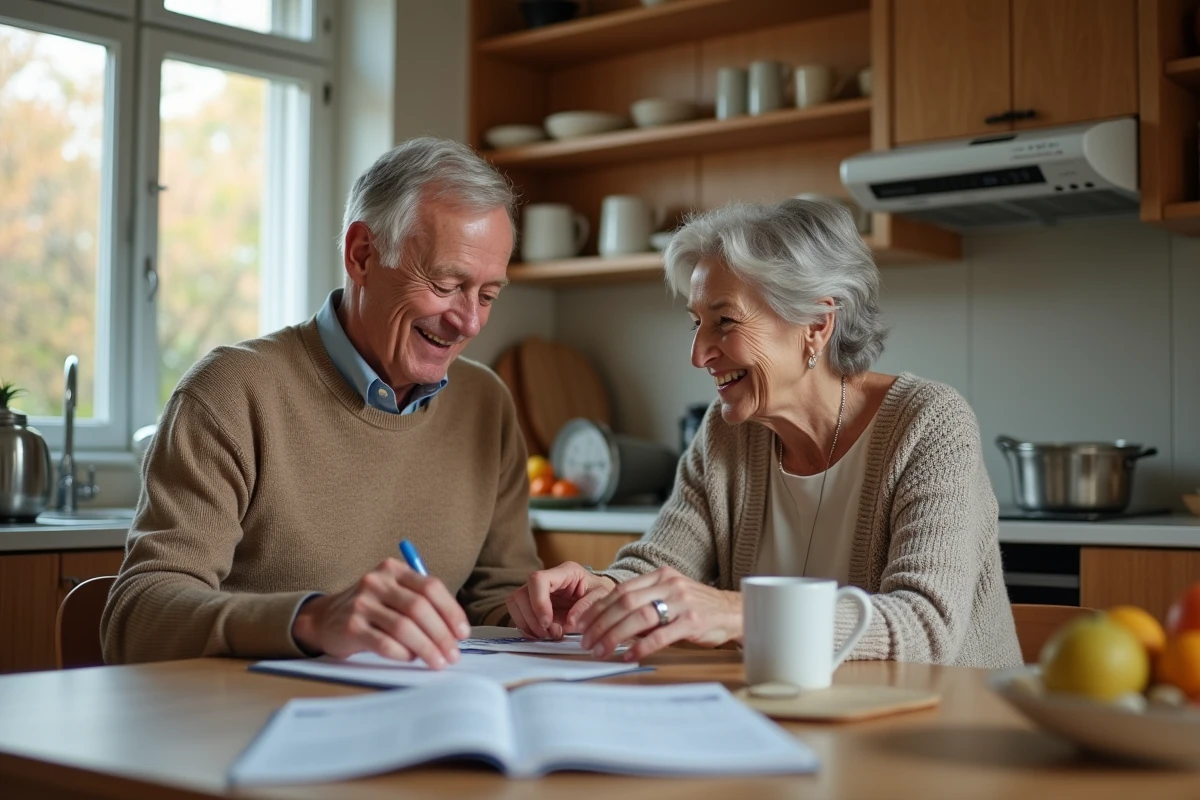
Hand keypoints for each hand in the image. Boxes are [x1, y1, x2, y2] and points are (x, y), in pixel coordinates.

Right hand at [291, 557, 469, 668]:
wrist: (324, 619)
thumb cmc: (371, 609)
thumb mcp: (394, 594)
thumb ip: (422, 603)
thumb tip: (456, 632)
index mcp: (394, 569)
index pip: (431, 587)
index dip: (451, 611)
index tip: (463, 634)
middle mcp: (377, 582)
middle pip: (419, 608)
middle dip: (441, 634)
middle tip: (453, 655)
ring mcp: (361, 603)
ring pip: (403, 627)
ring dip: (426, 648)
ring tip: (437, 662)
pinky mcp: (350, 627)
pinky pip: (384, 643)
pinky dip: (402, 653)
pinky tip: (410, 659)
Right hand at [505, 561, 615, 639]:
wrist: (601, 598)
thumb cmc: (600, 593)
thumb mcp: (602, 597)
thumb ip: (588, 607)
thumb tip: (570, 622)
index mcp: (565, 572)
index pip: (538, 580)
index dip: (538, 602)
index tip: (548, 622)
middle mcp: (547, 578)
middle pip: (522, 594)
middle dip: (533, 619)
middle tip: (551, 633)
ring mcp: (537, 590)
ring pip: (516, 604)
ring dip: (529, 624)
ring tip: (548, 634)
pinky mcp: (533, 603)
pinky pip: (518, 614)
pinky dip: (527, 628)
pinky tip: (542, 634)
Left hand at [577, 566, 741, 660]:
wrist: (734, 611)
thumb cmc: (697, 607)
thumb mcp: (669, 596)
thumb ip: (643, 604)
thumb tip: (609, 622)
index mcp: (660, 576)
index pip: (620, 590)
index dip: (596, 607)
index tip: (580, 623)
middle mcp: (669, 585)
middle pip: (625, 602)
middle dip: (600, 623)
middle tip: (586, 642)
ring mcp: (682, 602)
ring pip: (639, 617)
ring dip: (615, 635)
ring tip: (601, 651)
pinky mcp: (693, 621)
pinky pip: (662, 634)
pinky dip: (642, 646)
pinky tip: (628, 656)